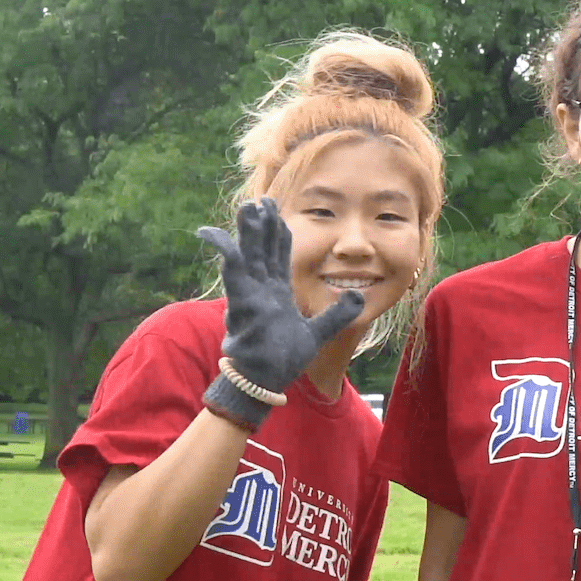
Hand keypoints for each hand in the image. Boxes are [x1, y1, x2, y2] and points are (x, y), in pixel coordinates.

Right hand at [197, 198, 363, 427]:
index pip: (278, 255)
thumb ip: (338, 314)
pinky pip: (234, 274)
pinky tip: (221, 237)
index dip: (278, 233)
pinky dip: (228, 254)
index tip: (277, 211)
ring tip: (248, 206)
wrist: (265, 381)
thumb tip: (359, 297)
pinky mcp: (242, 303)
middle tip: (262, 199)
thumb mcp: (319, 332)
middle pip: (262, 249)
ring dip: (248, 232)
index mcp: (276, 293)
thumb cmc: (284, 360)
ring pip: (248, 255)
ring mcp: (250, 294)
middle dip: (261, 224)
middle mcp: (261, 289)